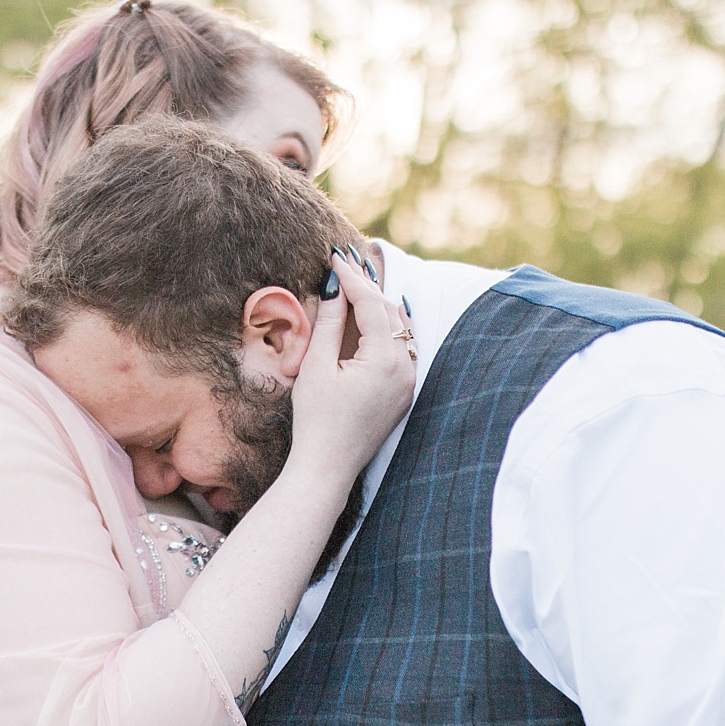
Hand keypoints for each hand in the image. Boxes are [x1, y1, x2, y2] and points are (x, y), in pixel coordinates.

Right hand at [287, 256, 416, 498]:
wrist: (326, 468)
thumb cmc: (316, 419)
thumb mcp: (317, 366)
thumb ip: (330, 322)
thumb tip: (335, 287)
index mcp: (385, 360)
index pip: (371, 303)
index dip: (352, 278)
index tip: (335, 257)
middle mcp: (404, 369)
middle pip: (389, 312)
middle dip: (367, 287)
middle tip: (345, 264)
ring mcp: (407, 383)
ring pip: (398, 329)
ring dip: (378, 306)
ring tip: (356, 284)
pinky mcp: (403, 394)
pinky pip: (401, 349)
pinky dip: (386, 329)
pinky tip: (372, 316)